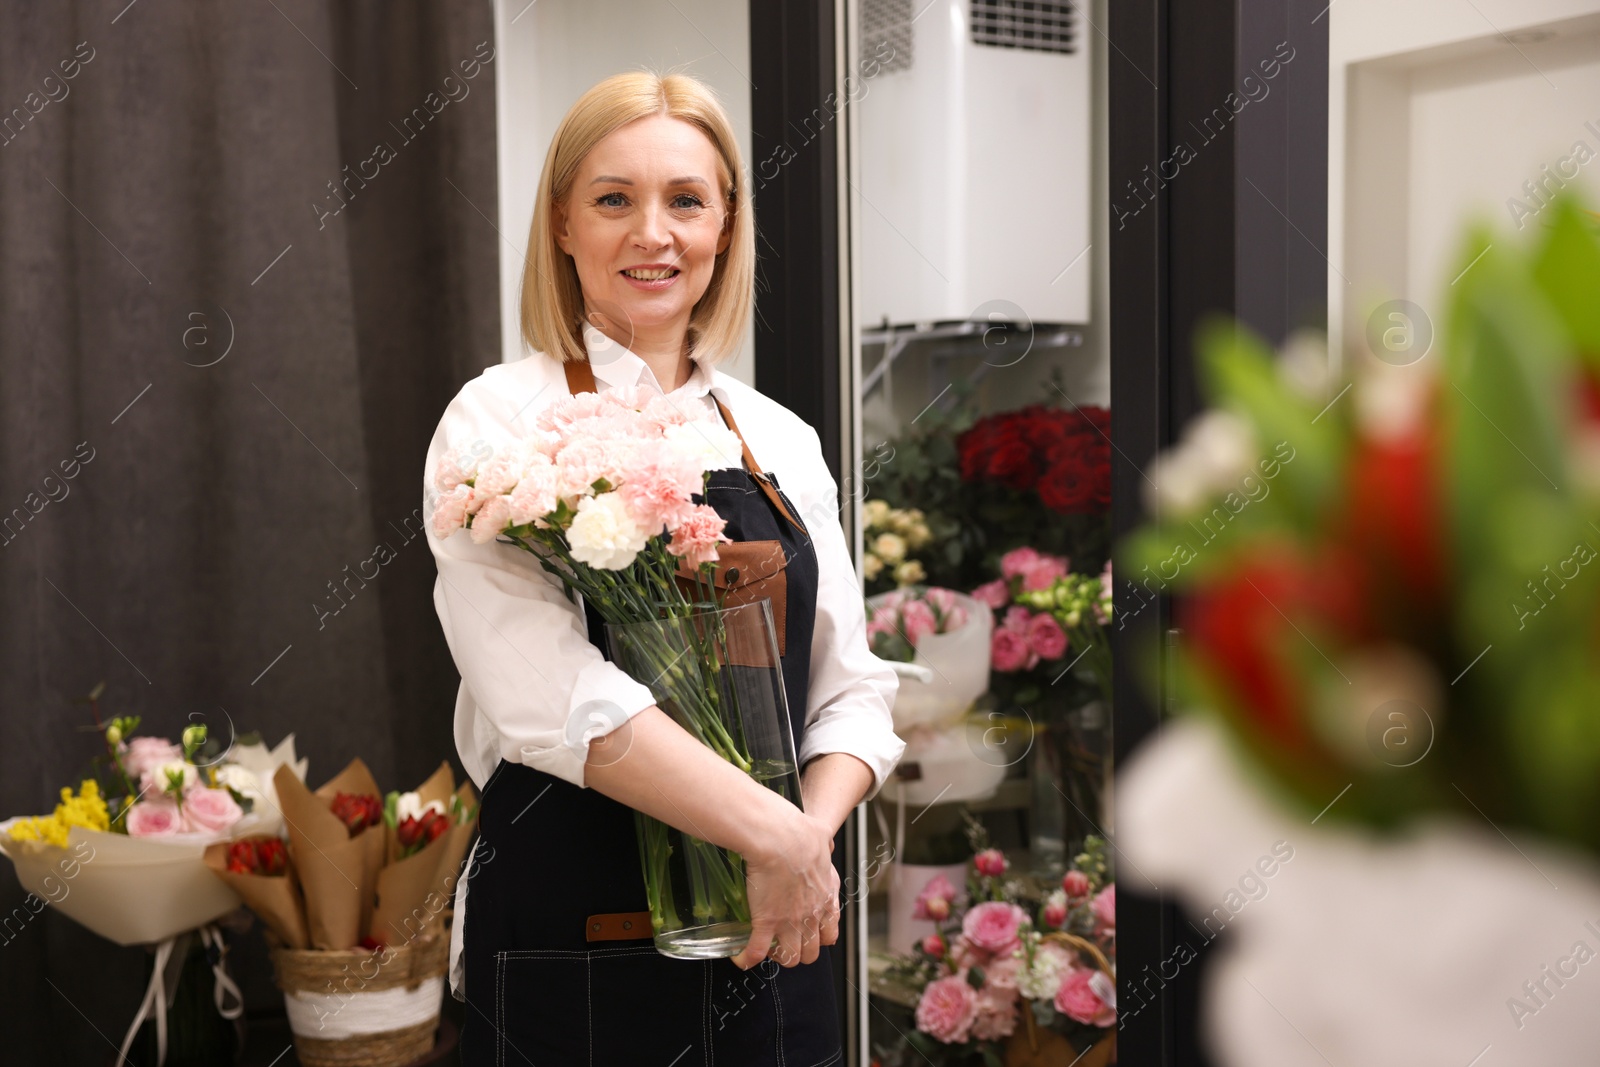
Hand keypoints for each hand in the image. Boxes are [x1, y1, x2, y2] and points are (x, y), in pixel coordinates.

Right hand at [731, 807, 839, 969]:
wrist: (780, 838)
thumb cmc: (800, 834)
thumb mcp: (821, 837)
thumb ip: (824, 842)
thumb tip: (824, 839)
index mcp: (825, 897)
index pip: (830, 933)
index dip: (819, 938)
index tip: (809, 934)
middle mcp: (811, 915)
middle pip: (810, 952)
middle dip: (799, 951)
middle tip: (785, 942)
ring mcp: (790, 922)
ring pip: (789, 957)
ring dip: (778, 956)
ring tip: (766, 949)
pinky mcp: (767, 922)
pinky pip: (757, 951)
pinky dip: (747, 958)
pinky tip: (741, 958)